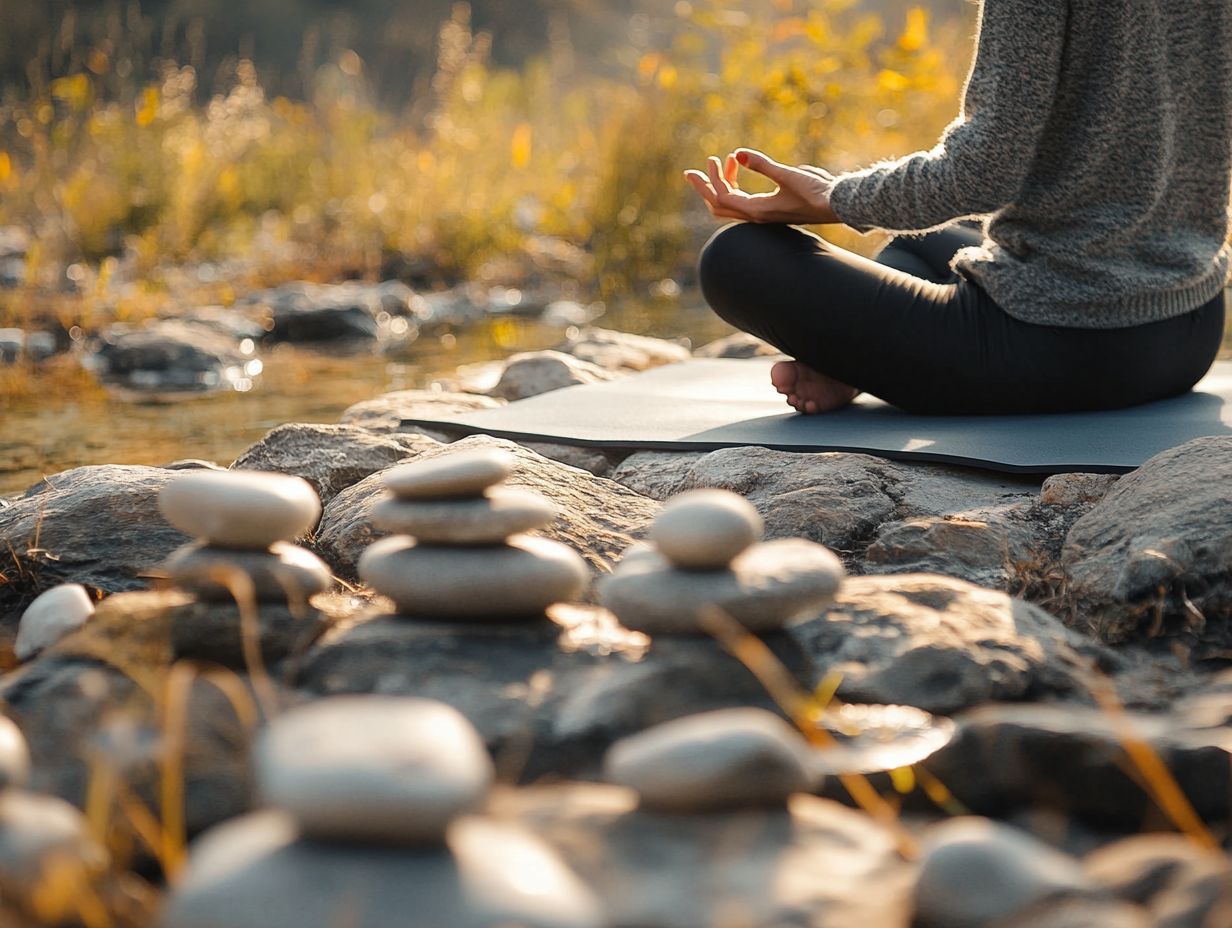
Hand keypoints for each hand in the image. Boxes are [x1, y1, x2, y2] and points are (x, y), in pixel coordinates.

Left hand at [684, 149, 839, 224]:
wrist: (839, 204)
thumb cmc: (817, 191)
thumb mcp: (788, 174)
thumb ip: (762, 164)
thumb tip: (738, 153)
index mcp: (758, 210)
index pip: (723, 196)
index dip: (714, 178)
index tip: (715, 158)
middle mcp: (757, 216)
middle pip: (718, 206)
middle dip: (704, 188)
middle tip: (689, 173)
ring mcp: (763, 215)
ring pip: (730, 205)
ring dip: (720, 185)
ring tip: (721, 163)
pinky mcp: (770, 210)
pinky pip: (742, 202)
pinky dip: (734, 187)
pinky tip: (739, 169)